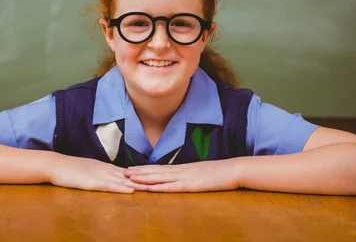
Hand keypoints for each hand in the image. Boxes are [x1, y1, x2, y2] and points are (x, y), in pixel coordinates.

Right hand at [47, 154, 148, 193]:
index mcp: (106, 167)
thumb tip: (113, 177)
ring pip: (122, 181)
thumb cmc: (71, 169)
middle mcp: (106, 169)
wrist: (56, 165)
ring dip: (138, 185)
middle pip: (130, 176)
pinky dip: (120, 188)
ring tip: (153, 188)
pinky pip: (109, 186)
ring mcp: (100, 175)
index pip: (128, 172)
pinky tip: (130, 191)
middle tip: (161, 183)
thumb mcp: (90, 170)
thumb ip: (101, 173)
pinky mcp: (92, 182)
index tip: (156, 178)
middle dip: (145, 180)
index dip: (143, 176)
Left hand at [124, 159, 241, 192]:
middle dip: (139, 172)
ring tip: (130, 178)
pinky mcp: (190, 185)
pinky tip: (149, 188)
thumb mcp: (201, 173)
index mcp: (182, 168)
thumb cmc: (219, 173)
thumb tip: (181, 177)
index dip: (144, 169)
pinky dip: (159, 187)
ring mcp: (185, 177)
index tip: (132, 169)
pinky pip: (171, 187)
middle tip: (123, 172)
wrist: (233, 170)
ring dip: (144, 178)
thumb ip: (190, 175)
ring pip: (160, 177)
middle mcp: (180, 171)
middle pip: (155, 171)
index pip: (159, 168)